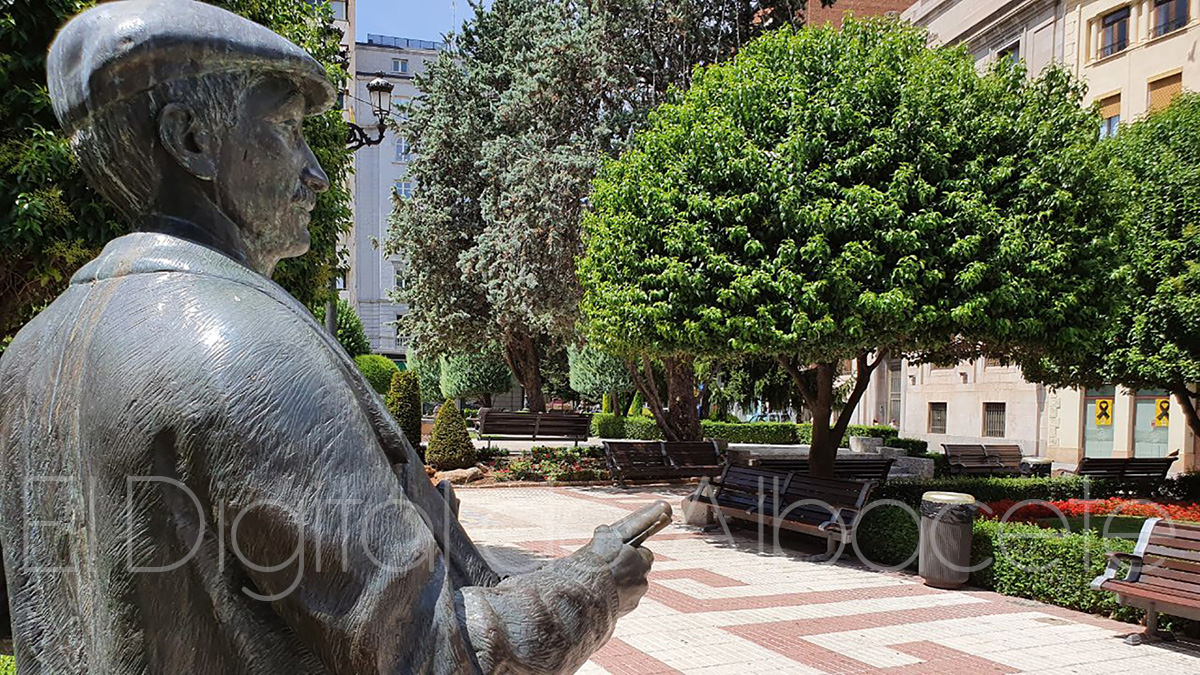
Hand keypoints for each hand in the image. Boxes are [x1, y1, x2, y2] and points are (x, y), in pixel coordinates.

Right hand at [584, 501, 670, 616]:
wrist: (587, 595)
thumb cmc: (595, 565)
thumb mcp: (600, 543)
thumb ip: (605, 535)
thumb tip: (603, 529)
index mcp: (641, 561)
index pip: (645, 554)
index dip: (634, 553)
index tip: (622, 553)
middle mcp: (643, 580)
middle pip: (639, 572)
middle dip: (628, 570)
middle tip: (611, 568)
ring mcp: (636, 597)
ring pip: (632, 588)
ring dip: (622, 586)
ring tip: (604, 584)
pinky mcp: (627, 610)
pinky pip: (624, 602)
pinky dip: (616, 599)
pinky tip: (602, 595)